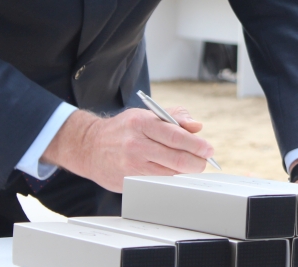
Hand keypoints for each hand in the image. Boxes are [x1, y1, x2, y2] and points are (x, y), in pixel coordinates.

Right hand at [42, 107, 213, 192]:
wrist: (89, 147)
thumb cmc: (123, 129)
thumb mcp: (146, 114)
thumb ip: (174, 117)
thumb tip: (197, 126)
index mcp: (141, 123)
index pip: (175, 135)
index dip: (196, 144)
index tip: (208, 149)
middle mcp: (135, 144)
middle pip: (175, 157)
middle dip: (195, 162)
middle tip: (204, 161)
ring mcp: (131, 165)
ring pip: (168, 173)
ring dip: (184, 172)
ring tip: (191, 166)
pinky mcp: (128, 181)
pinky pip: (156, 182)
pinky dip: (169, 179)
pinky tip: (174, 173)